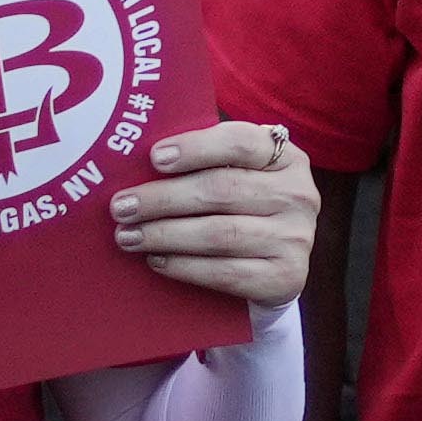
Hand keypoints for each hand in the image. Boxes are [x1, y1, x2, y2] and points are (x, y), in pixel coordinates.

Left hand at [105, 118, 315, 317]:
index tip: (153, 158)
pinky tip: (157, 260)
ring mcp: (297, 239)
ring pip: (219, 234)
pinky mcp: (286, 278)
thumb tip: (137, 162)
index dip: (195, 147)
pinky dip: (184, 266)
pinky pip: (225, 272)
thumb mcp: (239, 174)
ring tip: (128, 236)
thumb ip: (205, 163)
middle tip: (121, 206)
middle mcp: (300, 195)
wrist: (275, 265)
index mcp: (287, 157)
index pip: (241, 142)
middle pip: (222, 190)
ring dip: (165, 235)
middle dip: (163, 198)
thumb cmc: (242, 208)